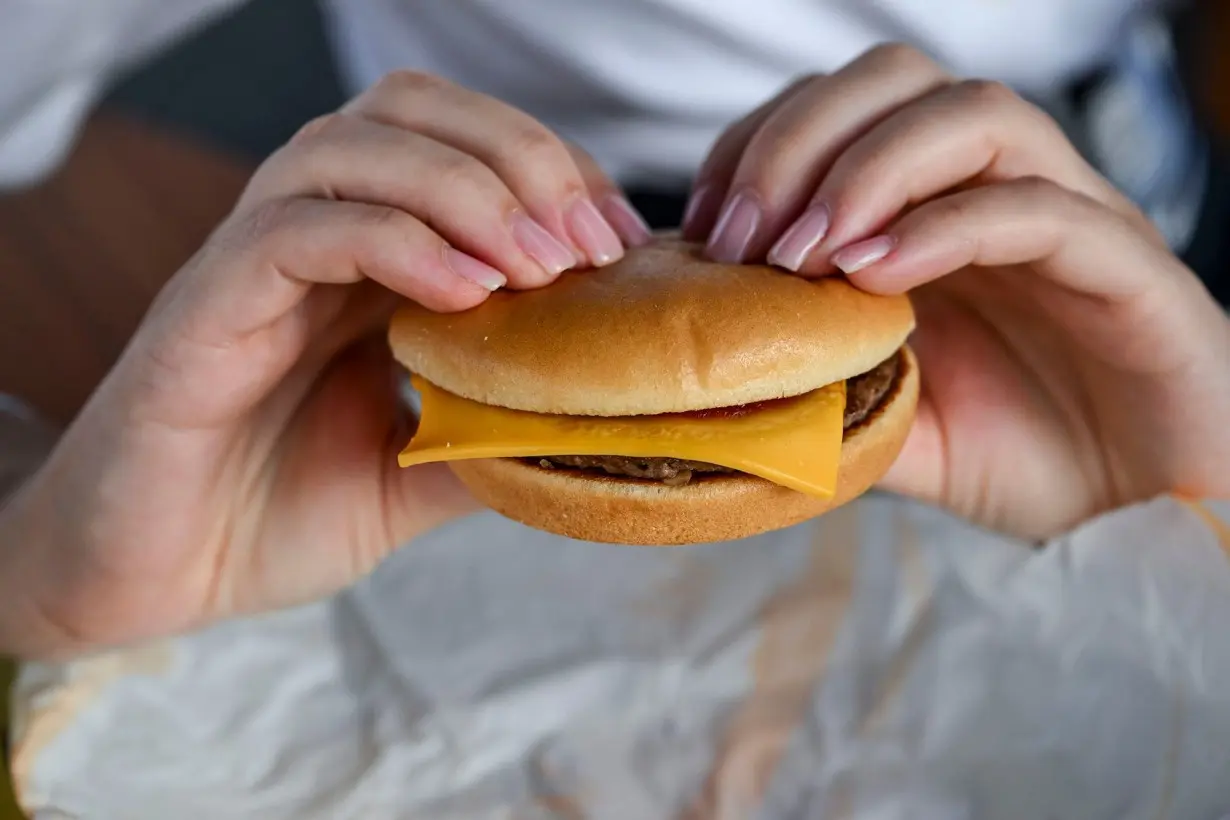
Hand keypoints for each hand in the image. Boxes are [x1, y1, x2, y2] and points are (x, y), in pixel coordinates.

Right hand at [0, 71, 650, 658]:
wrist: (150, 581)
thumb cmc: (268, 518)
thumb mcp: (415, 477)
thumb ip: (491, 435)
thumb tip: (593, 420)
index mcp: (363, 262)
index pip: (462, 150)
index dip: (552, 171)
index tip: (620, 240)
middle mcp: (310, 237)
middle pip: (411, 112)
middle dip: (518, 155)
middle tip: (589, 240)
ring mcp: (253, 262)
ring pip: (351, 148)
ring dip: (462, 188)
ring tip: (536, 264)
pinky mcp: (205, 304)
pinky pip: (293, 229)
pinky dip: (390, 241)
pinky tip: (462, 292)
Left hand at [684, 44, 1229, 537]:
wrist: (1144, 517)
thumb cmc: (1022, 456)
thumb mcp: (891, 427)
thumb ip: (818, 394)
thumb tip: (718, 385)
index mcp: (935, 209)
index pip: (840, 114)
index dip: (759, 149)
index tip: (703, 232)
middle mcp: (997, 191)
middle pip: (898, 82)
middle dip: (798, 141)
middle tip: (742, 239)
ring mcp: (1068, 220)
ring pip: (976, 117)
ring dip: (868, 170)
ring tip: (806, 254)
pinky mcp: (1129, 269)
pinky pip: (1043, 211)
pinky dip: (947, 229)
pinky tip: (876, 280)